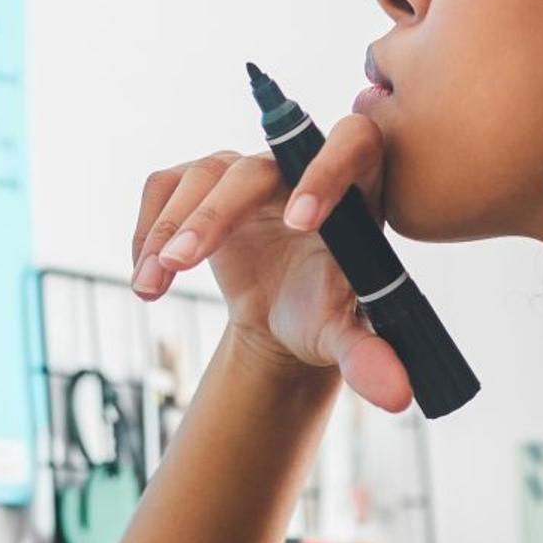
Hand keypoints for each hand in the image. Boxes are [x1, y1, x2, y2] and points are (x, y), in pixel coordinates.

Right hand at [127, 118, 413, 412]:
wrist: (287, 314)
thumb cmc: (327, 314)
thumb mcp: (346, 337)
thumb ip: (370, 357)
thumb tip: (396, 398)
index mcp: (354, 189)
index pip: (352, 145)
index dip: (326, 173)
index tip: (299, 223)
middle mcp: (297, 167)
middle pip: (256, 167)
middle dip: (216, 213)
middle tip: (181, 263)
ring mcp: (246, 170)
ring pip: (204, 176)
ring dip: (170, 229)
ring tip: (151, 286)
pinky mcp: (204, 181)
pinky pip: (166, 185)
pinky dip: (147, 229)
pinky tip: (147, 276)